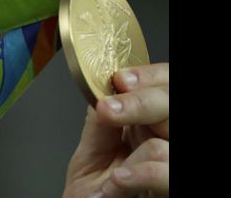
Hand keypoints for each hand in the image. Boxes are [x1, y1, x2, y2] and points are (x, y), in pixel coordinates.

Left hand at [62, 63, 168, 197]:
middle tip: (108, 110)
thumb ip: (102, 121)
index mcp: (149, 123)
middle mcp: (166, 140)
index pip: (165, 86)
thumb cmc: (93, 191)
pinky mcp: (170, 189)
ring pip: (167, 142)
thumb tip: (104, 89)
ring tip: (112, 162)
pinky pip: (168, 172)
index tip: (122, 79)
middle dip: (142, 102)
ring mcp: (170, 165)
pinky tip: (120, 178)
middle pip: (171, 105)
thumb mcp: (91, 150)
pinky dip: (144, 174)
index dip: (150, 77)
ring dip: (136, 150)